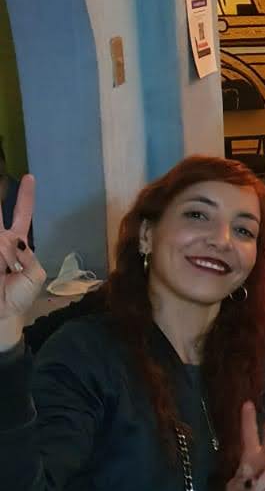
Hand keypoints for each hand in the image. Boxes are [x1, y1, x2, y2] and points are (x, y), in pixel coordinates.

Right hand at [0, 175, 45, 335]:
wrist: (1, 314)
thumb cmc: (19, 296)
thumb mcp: (35, 276)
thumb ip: (30, 257)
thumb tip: (15, 243)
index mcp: (17, 242)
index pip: (22, 213)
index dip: (26, 196)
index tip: (30, 177)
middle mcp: (0, 239)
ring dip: (1, 239)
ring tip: (4, 265)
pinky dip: (1, 256)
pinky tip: (1, 266)